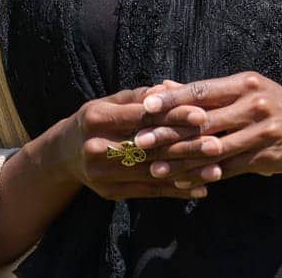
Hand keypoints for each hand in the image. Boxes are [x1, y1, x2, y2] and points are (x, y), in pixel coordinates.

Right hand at [56, 82, 212, 200]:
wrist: (64, 155)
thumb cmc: (97, 119)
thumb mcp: (111, 101)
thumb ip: (141, 96)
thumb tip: (170, 88)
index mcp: (97, 118)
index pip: (142, 117)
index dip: (172, 116)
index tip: (201, 115)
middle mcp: (96, 147)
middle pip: (149, 147)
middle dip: (186, 146)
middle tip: (216, 143)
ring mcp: (102, 174)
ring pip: (152, 172)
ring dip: (187, 172)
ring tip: (216, 168)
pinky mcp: (110, 193)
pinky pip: (149, 192)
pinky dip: (176, 191)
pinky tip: (200, 188)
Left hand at [134, 73, 281, 186]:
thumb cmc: (274, 104)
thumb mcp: (245, 89)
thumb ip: (206, 92)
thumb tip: (164, 86)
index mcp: (245, 83)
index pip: (203, 90)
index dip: (173, 99)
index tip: (146, 106)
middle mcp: (253, 105)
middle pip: (203, 120)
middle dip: (169, 133)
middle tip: (140, 141)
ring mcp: (260, 132)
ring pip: (212, 149)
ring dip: (181, 160)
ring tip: (155, 168)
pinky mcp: (264, 157)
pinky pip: (227, 168)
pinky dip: (202, 176)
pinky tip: (183, 181)